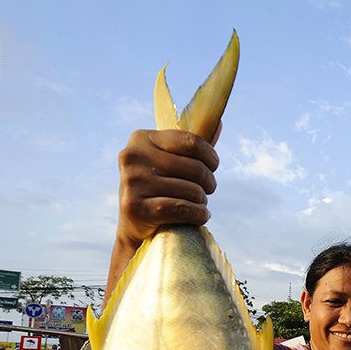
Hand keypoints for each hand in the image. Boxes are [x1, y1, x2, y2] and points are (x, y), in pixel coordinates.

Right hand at [117, 129, 219, 248]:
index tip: (213, 166)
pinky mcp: (136, 207)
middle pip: (195, 168)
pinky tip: (200, 216)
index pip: (191, 141)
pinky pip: (183, 209)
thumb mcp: (168, 162)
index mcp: (141, 138)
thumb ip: (190, 146)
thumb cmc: (157, 189)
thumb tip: (217, 122)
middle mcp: (133, 157)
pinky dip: (198, 215)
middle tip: (206, 191)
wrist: (133, 227)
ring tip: (197, 204)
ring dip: (202, 201)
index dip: (211, 156)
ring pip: (192, 191)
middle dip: (208, 182)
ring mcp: (133, 182)